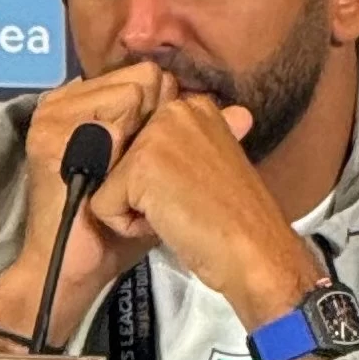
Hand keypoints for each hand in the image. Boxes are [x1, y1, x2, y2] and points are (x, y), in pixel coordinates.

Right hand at [0, 64, 176, 349]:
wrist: (80, 269)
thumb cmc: (123, 226)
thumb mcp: (163, 174)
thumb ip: (194, 137)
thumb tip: (244, 114)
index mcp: (88, 101)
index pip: (145, 76)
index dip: (163, 113)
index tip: (160, 158)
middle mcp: (68, 100)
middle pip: (141, 80)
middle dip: (152, 128)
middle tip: (140, 180)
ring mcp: (55, 115)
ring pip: (130, 94)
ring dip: (139, 148)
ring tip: (126, 189)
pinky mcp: (51, 137)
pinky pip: (112, 119)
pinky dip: (124, 158)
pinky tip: (112, 192)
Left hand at [89, 95, 325, 335]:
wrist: (255, 252)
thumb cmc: (237, 219)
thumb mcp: (218, 164)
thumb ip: (198, 142)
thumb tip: (229, 116)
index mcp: (194, 107)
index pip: (141, 138)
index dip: (157, 176)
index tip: (191, 190)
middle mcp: (173, 110)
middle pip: (120, 158)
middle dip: (142, 190)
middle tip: (185, 204)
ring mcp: (154, 136)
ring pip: (109, 181)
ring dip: (136, 209)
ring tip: (177, 214)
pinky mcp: (137, 168)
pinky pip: (103, 205)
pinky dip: (127, 227)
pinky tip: (166, 226)